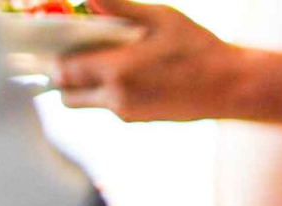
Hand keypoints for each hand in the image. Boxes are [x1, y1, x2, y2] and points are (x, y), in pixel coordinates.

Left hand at [50, 0, 240, 121]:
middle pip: (65, 93)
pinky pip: (108, 105)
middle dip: (62, 72)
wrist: (233, 86)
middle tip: (71, 49)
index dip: (50, 54)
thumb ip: (118, 6)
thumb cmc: (199, 49)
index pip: (61, 68)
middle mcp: (117, 97)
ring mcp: (128, 112)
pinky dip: (107, 88)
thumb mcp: (160, 17)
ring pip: (85, 101)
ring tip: (103, 57)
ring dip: (84, 82)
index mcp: (117, 70)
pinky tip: (130, 69)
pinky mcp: (139, 119)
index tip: (48, 40)